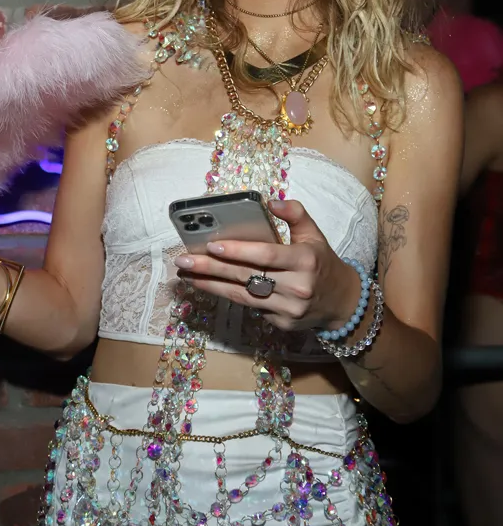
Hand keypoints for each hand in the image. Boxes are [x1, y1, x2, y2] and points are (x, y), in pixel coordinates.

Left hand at [174, 199, 360, 332]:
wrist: (342, 302)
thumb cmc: (322, 262)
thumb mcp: (314, 234)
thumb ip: (295, 214)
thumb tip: (270, 202)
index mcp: (305, 260)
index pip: (266, 255)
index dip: (238, 251)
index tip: (212, 246)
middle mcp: (296, 286)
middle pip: (246, 276)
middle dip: (211, 268)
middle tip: (183, 261)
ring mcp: (288, 308)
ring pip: (241, 295)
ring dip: (210, 284)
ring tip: (185, 275)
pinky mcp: (280, 323)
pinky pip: (248, 306)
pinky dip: (226, 295)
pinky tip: (206, 285)